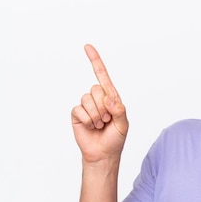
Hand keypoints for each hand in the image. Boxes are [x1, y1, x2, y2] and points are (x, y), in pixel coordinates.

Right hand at [71, 44, 128, 161]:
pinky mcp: (77, 114)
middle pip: (96, 89)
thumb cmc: (115, 139)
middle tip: (107, 120)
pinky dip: (87, 120)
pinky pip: (79, 109)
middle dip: (103, 106)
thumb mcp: (123, 124)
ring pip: (87, 99)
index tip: (87, 47)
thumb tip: (109, 99)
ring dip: (96, 115)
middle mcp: (98, 99)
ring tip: (99, 125)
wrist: (103, 154)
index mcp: (111, 98)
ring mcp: (86, 106)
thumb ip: (119, 110)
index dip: (95, 61)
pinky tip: (91, 127)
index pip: (102, 76)